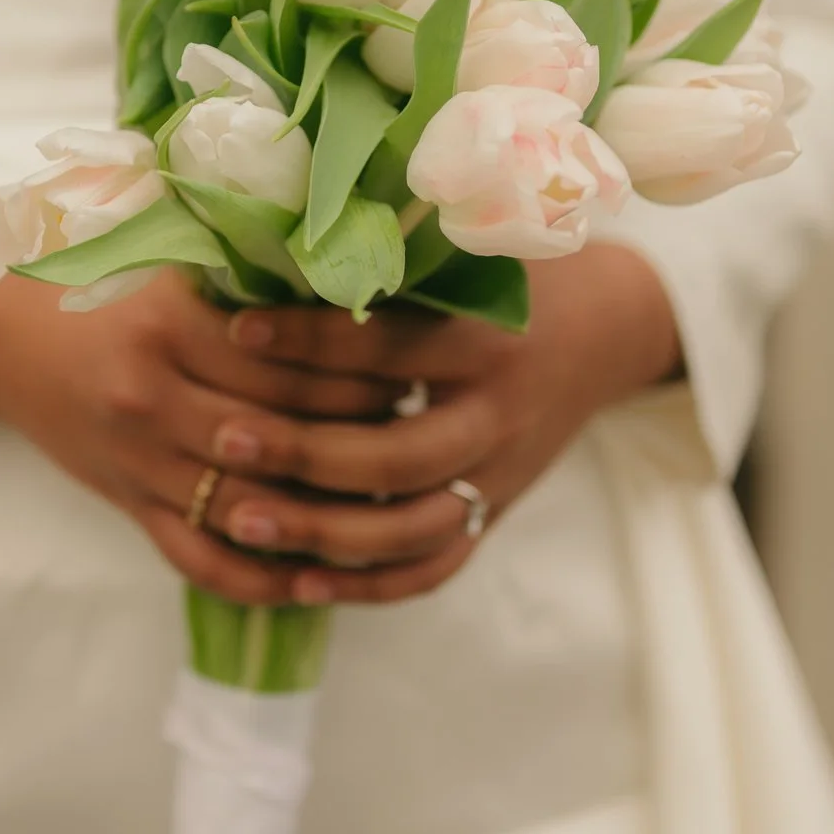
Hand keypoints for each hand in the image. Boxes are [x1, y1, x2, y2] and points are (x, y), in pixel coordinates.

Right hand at [0, 271, 485, 605]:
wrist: (0, 341)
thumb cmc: (96, 285)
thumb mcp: (160, 260)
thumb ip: (241, 263)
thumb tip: (346, 255)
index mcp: (167, 327)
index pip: (284, 362)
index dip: (355, 371)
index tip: (413, 368)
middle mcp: (151, 399)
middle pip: (277, 436)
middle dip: (354, 440)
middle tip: (420, 434)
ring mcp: (139, 461)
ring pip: (248, 504)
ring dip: (323, 510)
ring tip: (389, 500)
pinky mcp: (129, 505)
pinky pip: (200, 559)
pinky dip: (259, 576)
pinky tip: (316, 578)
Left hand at [198, 245, 681, 603]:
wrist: (609, 331)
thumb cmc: (517, 277)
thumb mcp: (473, 256)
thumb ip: (396, 263)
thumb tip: (274, 251)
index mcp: (489, 340)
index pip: (391, 347)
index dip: (312, 340)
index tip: (237, 328)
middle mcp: (498, 415)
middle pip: (397, 454)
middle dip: (305, 452)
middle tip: (224, 441)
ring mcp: (499, 476)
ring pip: (409, 527)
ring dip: (321, 531)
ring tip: (239, 520)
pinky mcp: (493, 513)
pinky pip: (431, 568)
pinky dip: (367, 582)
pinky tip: (299, 581)